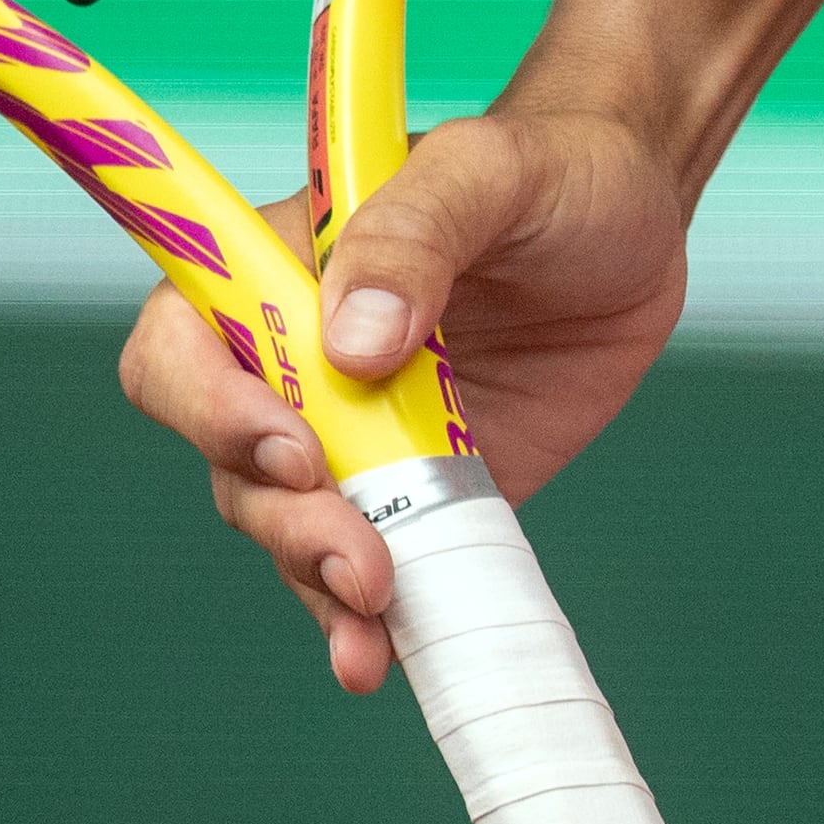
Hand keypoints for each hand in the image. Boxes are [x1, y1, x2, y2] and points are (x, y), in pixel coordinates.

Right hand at [114, 101, 694, 692]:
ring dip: (317, 578)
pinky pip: (371, 564)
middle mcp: (296, 362)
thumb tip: (353, 339)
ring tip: (377, 613)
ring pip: (289, 528)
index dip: (208, 406)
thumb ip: (415, 232)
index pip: (183, 343)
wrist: (640, 221)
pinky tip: (385, 655)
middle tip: (362, 555)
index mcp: (276, 271)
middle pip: (231, 461)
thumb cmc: (551, 169)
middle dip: (284, 517)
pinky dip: (369, 619)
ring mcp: (357, 435)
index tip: (293, 444)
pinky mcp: (423, 491)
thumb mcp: (488, 170)